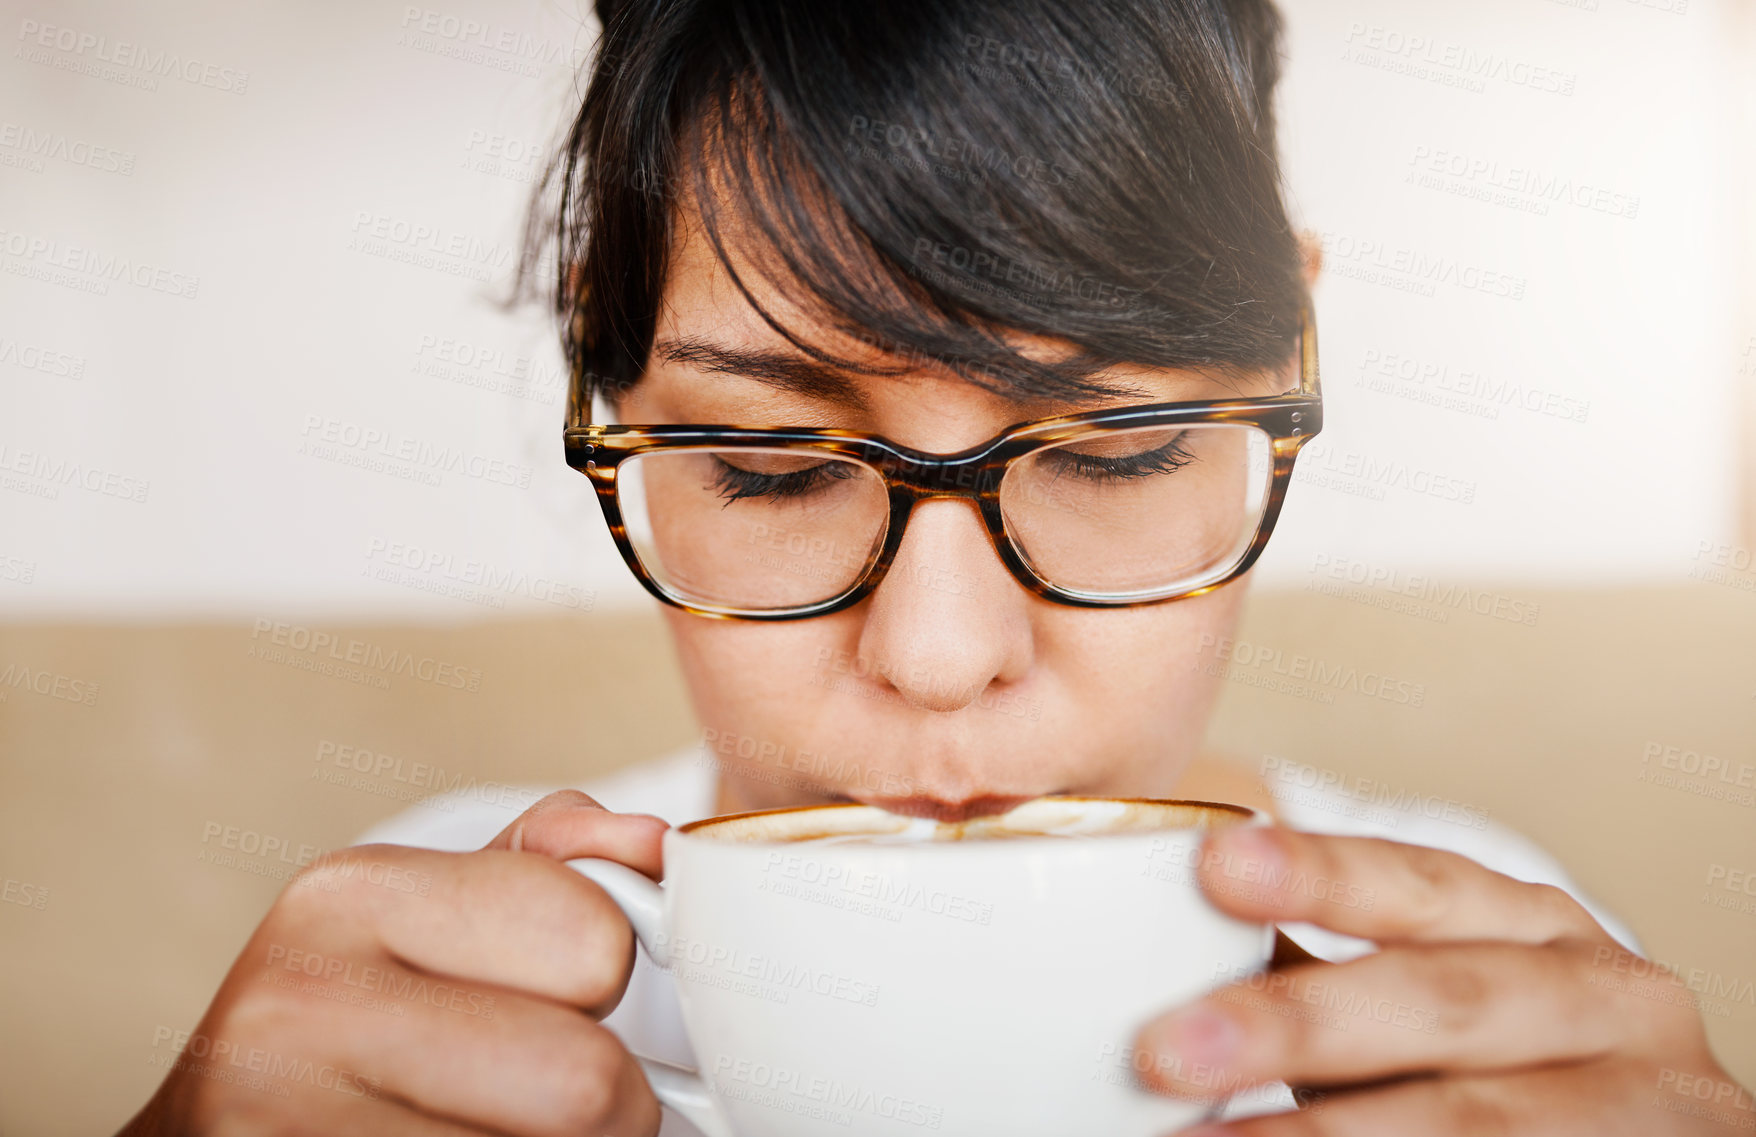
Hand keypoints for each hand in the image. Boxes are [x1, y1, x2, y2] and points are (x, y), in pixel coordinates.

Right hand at [119, 791, 670, 1135]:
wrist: (215, 1129)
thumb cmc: (347, 1016)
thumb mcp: (431, 908)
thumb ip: (550, 860)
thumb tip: (651, 844)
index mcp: (348, 897)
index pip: (595, 944)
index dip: (604, 980)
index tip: (550, 995)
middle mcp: (303, 1008)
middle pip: (587, 1083)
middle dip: (603, 1100)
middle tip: (541, 1094)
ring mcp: (287, 1128)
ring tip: (480, 1125)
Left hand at [1133, 825, 1754, 1134]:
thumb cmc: (1504, 1077)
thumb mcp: (1433, 1012)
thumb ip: (1329, 977)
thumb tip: (1158, 948)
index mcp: (1541, 929)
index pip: (1423, 885)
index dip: (1323, 874)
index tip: (1216, 864)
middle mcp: (1609, 999)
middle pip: (1441, 1001)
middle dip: (1300, 1023)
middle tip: (1165, 1050)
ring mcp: (1648, 1101)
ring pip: (1475, 1118)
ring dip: (1326, 1134)